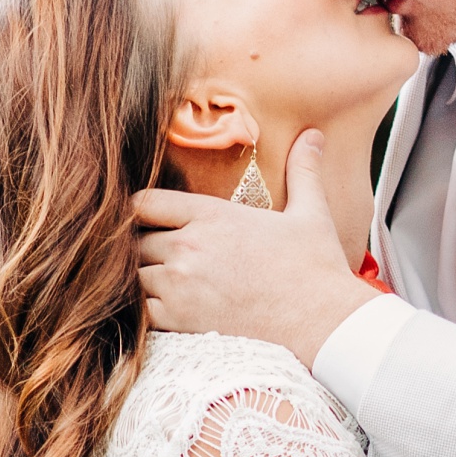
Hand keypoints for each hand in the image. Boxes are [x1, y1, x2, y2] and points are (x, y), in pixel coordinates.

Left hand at [133, 128, 362, 362]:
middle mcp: (189, 246)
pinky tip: (171, 308)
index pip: (145, 201)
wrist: (322, 321)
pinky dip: (148, 309)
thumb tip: (312, 135)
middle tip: (164, 255)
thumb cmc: (316, 267)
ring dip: (145, 278)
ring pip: (133, 275)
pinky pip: (140, 310)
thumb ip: (302, 170)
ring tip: (168, 283)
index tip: (150, 219)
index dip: (141, 209)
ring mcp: (180, 284)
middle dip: (145, 246)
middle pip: (135, 241)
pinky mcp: (179, 319)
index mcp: (213, 215)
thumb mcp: (311, 212)